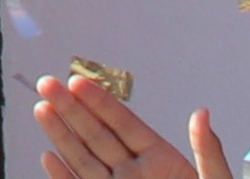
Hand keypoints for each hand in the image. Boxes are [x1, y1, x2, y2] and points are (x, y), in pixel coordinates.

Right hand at [35, 75, 224, 178]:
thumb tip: (202, 113)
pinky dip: (63, 175)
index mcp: (162, 160)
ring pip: (84, 159)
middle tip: (47, 82)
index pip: (124, 124)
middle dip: (70, 109)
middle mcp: (135, 173)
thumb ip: (207, 152)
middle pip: (97, 135)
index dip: (100, 102)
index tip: (78, 81)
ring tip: (42, 108)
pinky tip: (48, 157)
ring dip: (61, 135)